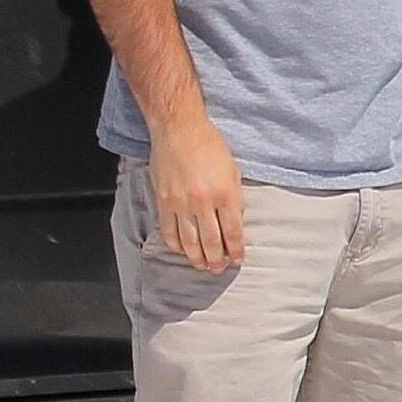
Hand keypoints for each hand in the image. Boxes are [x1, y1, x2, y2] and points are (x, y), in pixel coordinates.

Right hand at [150, 116, 244, 271]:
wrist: (179, 131)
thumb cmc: (210, 147)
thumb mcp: (233, 171)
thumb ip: (234, 198)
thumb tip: (234, 223)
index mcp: (225, 193)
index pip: (233, 231)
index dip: (236, 250)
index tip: (238, 260)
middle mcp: (203, 202)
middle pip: (211, 241)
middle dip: (217, 259)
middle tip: (219, 269)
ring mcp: (181, 203)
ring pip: (189, 241)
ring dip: (197, 257)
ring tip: (203, 266)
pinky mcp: (163, 201)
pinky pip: (169, 231)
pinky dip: (176, 245)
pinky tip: (183, 251)